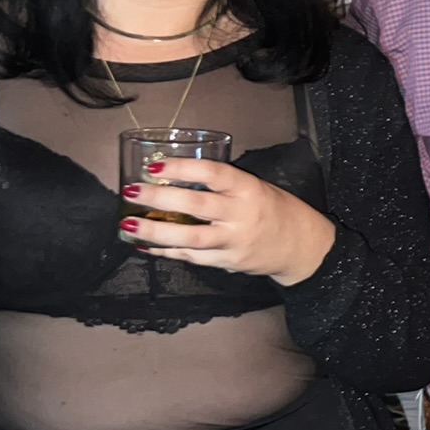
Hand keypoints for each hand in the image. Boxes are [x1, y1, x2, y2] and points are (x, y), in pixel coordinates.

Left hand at [120, 158, 336, 285]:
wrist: (301, 246)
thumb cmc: (274, 210)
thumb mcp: (255, 188)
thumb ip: (222, 185)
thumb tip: (173, 177)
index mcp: (249, 189)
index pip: (213, 174)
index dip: (182, 169)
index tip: (154, 168)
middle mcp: (242, 215)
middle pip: (196, 206)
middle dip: (159, 199)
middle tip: (132, 191)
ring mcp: (235, 241)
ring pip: (190, 238)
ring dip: (155, 232)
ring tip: (129, 224)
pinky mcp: (229, 262)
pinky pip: (192, 257)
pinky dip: (166, 251)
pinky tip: (145, 246)